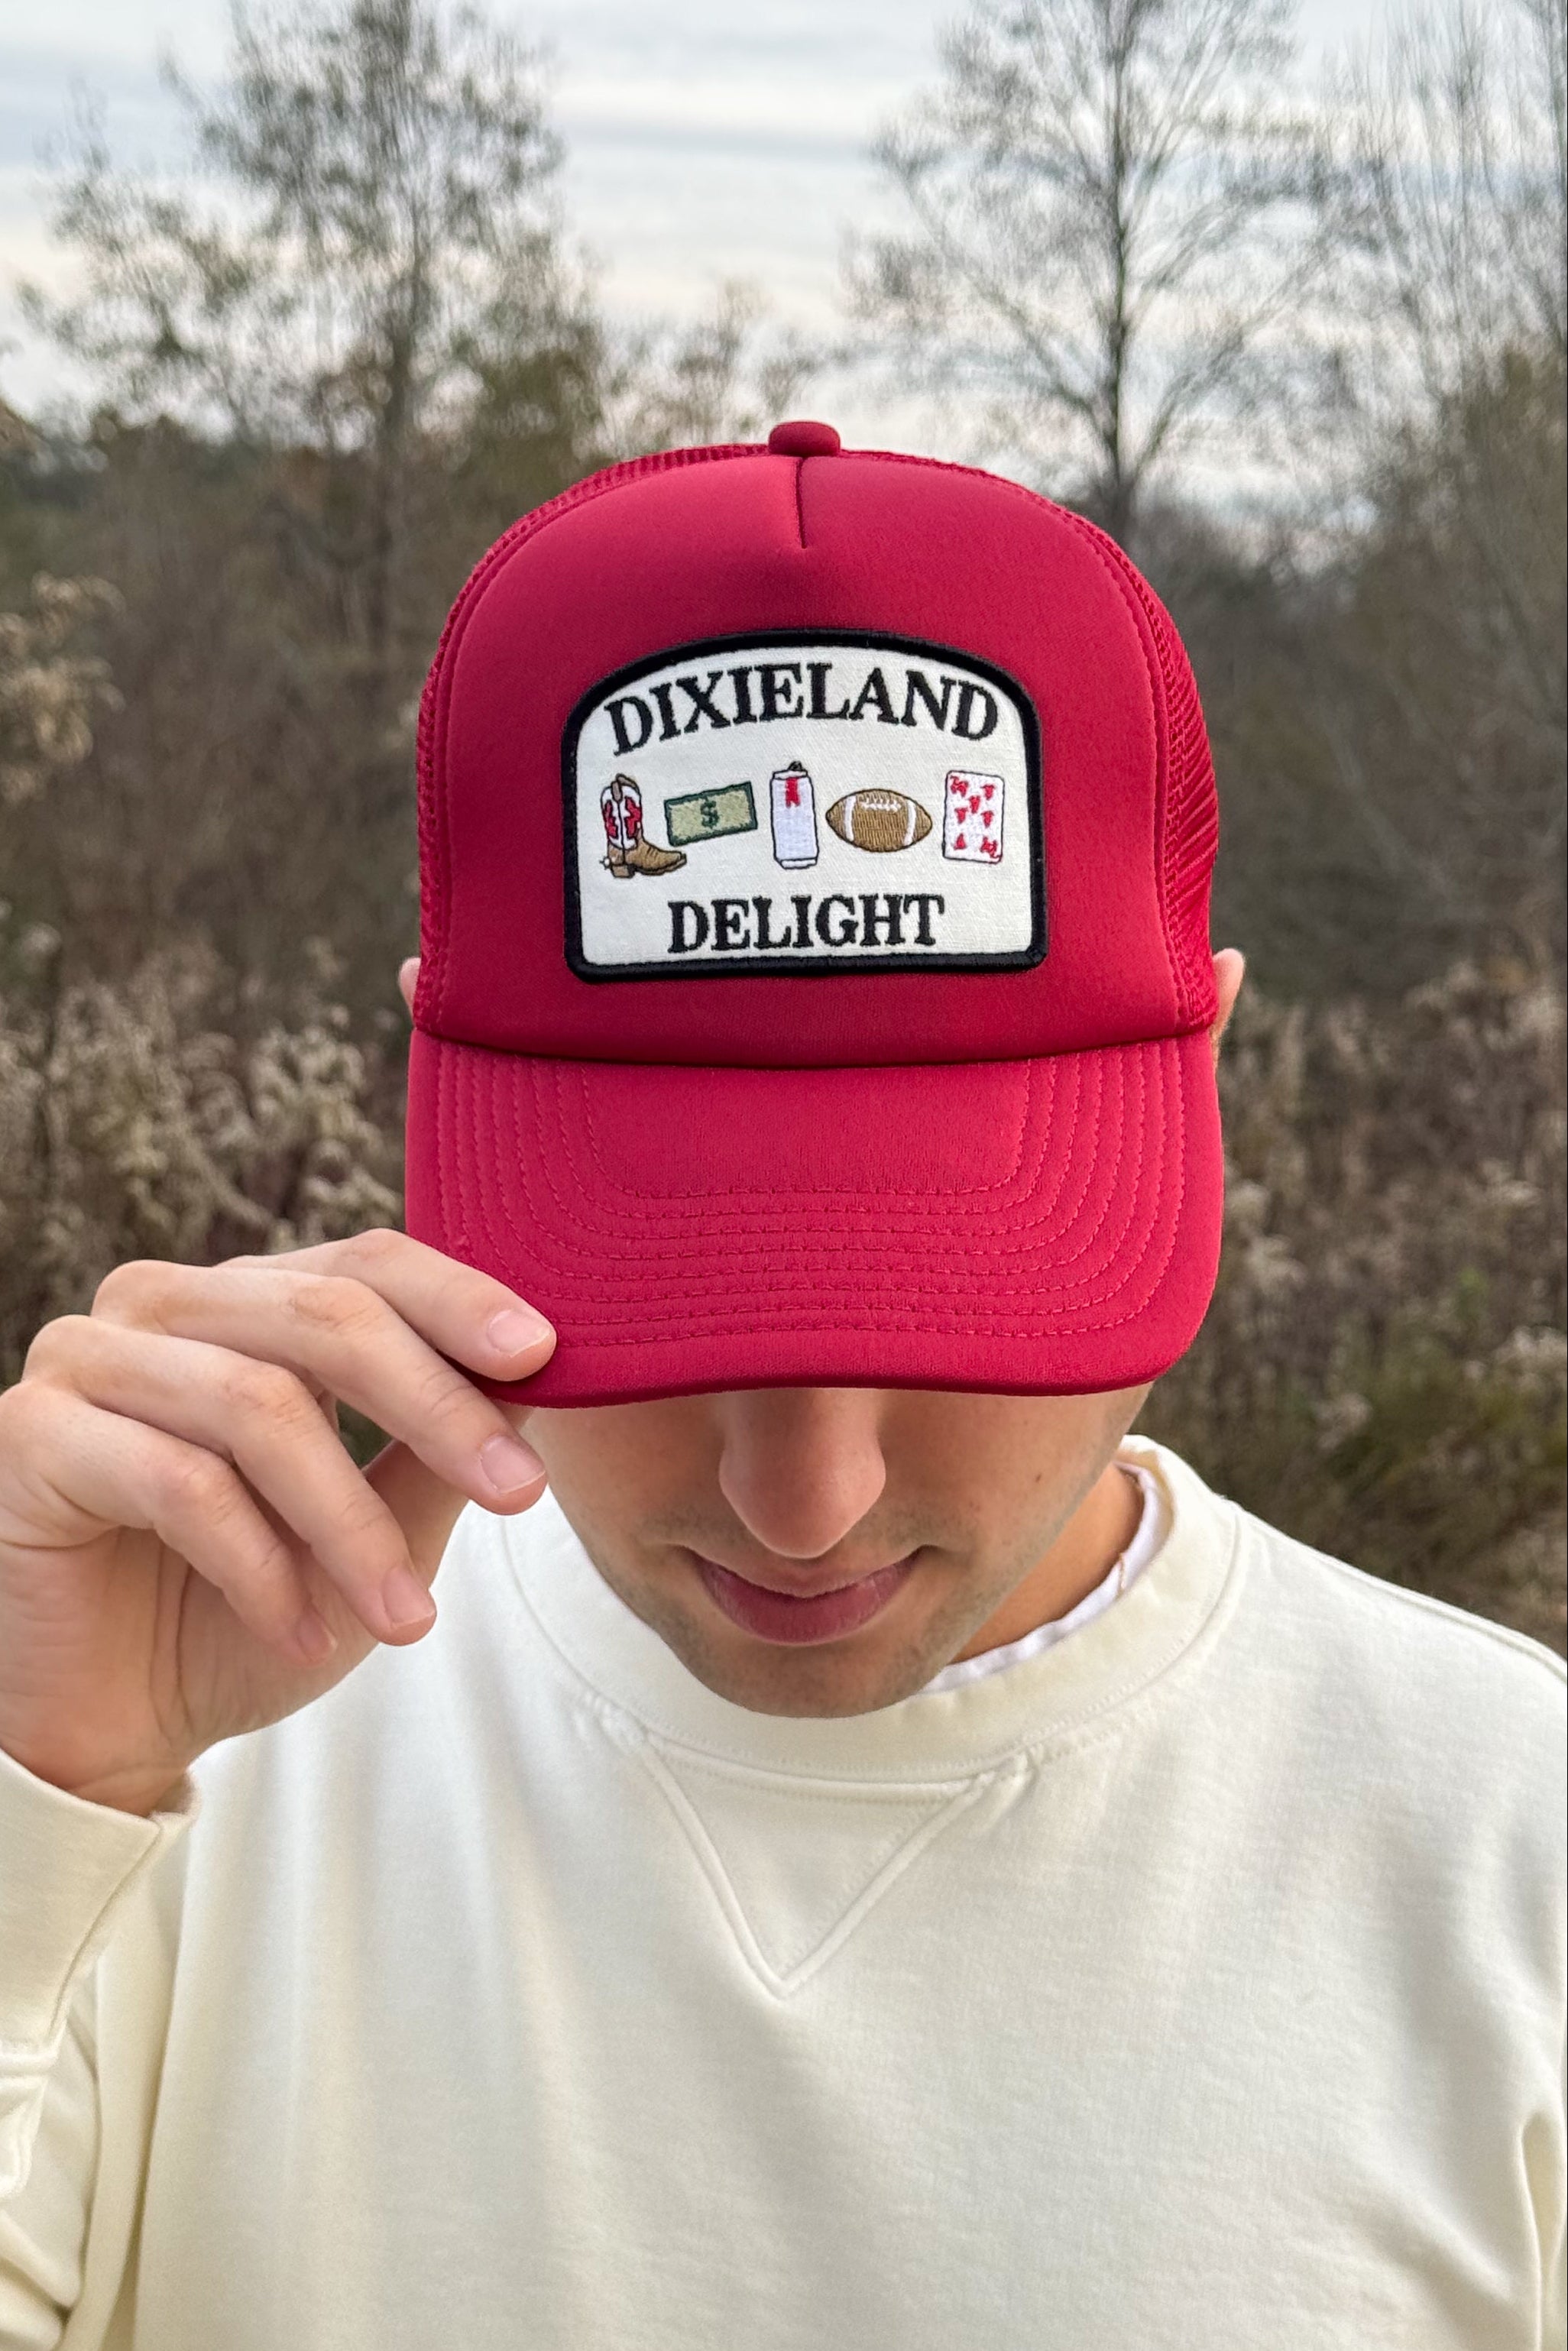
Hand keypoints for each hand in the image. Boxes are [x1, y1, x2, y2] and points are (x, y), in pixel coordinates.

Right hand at [0, 1231, 554, 1815]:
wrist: (107, 1726)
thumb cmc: (234, 1616)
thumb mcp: (368, 1531)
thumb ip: (436, 1449)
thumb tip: (545, 1376)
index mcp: (244, 1303)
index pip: (363, 1263)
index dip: (459, 1302)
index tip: (548, 1357)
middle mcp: (162, 1306)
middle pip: (325, 1315)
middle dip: (437, 1408)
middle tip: (520, 1493)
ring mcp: (86, 1358)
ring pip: (258, 1405)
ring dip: (351, 1523)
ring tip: (406, 1616)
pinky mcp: (31, 1435)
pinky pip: (179, 1483)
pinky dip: (261, 1566)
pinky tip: (303, 1630)